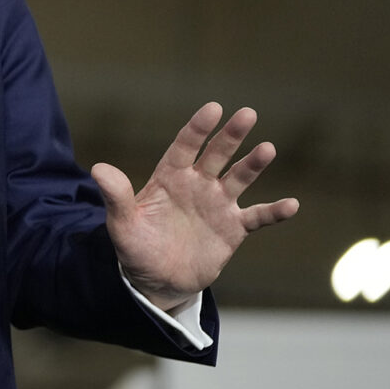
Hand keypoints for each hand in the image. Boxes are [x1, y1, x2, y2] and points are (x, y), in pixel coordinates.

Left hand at [91, 102, 298, 312]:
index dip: (198, 128)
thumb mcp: (122, 224)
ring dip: (253, 165)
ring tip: (267, 149)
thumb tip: (97, 168)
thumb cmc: (136, 247)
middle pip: (217, 155)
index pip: (185, 146)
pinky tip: (291, 205)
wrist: (156, 280)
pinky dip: (274, 211)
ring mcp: (217, 205)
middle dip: (231, 135)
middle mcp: (197, 185)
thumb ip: (116, 196)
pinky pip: (257, 217)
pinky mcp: (233, 228)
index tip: (213, 108)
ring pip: (239, 178)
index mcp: (170, 177)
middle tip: (248, 114)